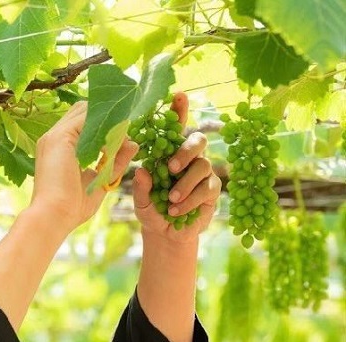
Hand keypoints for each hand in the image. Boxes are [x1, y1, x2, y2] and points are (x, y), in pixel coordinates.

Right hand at [29, 101, 137, 232]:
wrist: (54, 217)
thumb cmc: (72, 207)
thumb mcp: (101, 181)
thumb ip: (116, 162)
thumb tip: (134, 144)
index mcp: (58, 148)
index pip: (82, 122)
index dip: (105, 125)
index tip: (123, 137)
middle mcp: (54, 138)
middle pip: (84, 110)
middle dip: (108, 118)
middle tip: (126, 135)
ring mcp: (54, 135)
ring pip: (86, 110)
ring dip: (107, 121)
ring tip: (122, 140)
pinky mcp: (59, 137)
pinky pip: (87, 119)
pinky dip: (104, 127)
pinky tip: (113, 145)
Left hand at [132, 92, 221, 241]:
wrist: (166, 233)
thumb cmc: (151, 210)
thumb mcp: (141, 201)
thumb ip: (141, 188)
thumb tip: (143, 171)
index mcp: (169, 153)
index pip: (175, 128)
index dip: (179, 111)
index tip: (178, 95)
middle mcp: (189, 158)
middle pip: (198, 140)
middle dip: (186, 150)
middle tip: (171, 167)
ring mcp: (203, 173)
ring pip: (203, 165)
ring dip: (185, 183)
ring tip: (170, 200)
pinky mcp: (212, 190)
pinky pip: (206, 188)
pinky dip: (190, 200)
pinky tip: (177, 211)